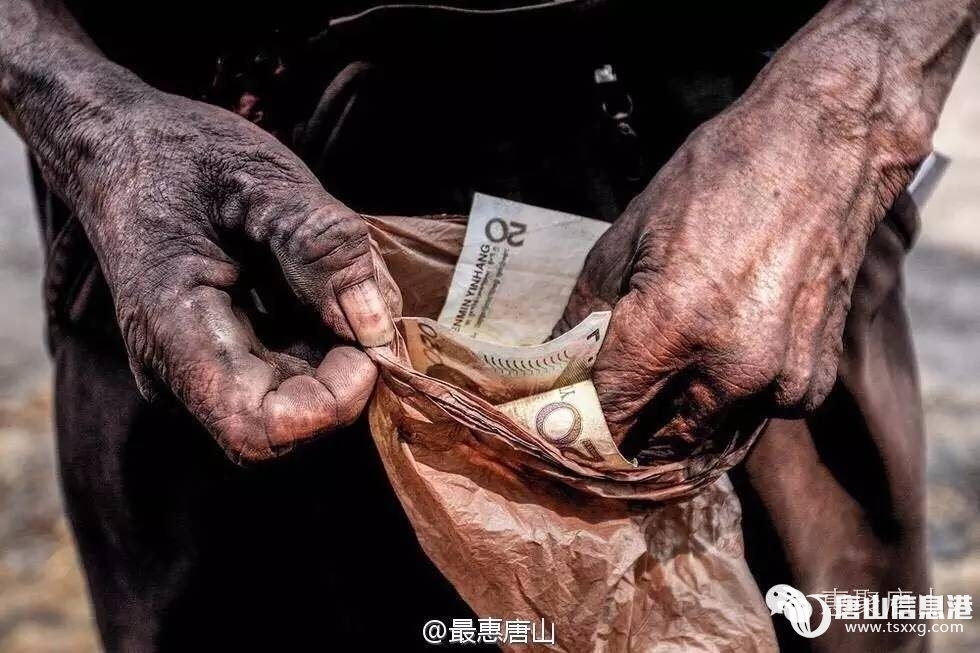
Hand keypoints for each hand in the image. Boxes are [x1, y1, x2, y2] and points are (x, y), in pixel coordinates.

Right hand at [69, 90, 398, 463]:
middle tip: (360, 291)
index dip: (330, 404)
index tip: (364, 342)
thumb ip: (320, 246)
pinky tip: (320, 279)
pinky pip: (292, 369)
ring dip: (340, 346)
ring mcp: (204, 370)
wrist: (120, 149)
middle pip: (289, 422)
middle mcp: (183, 374)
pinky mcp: (225, 356)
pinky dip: (327, 333)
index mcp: (174, 336)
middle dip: (346, 368)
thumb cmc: (178, 157)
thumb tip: (376, 327)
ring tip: (332, 271)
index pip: (260, 432)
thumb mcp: (258, 180)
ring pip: (299, 397)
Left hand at [558, 91, 926, 462]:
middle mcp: (730, 370)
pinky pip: (750, 422)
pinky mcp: (812, 386)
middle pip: (655, 446)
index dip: (578, 428)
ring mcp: (778, 383)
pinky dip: (724, 410)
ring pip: (704, 444)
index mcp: (673, 328)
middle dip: (620, 438)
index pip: (608, 416)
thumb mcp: (623, 242)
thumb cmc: (712, 183)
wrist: (819, 151)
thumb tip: (552, 372)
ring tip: (648, 404)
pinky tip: (712, 370)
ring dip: (671, 433)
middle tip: (598, 420)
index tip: (561, 428)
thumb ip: (584, 320)